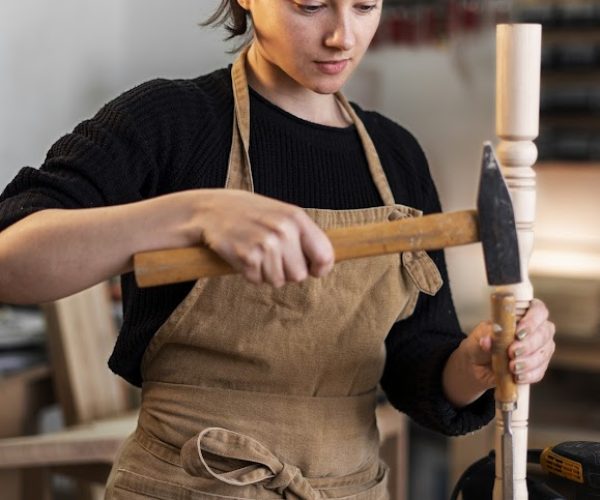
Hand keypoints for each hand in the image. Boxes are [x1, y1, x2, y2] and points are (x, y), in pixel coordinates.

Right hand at [193, 189, 333, 286]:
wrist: (211, 209)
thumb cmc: (250, 214)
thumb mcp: (281, 215)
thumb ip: (303, 236)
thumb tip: (324, 264)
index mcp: (296, 218)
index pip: (325, 256)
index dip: (320, 269)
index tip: (312, 270)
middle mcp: (283, 230)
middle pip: (299, 275)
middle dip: (286, 272)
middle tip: (270, 256)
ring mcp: (265, 243)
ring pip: (277, 281)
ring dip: (265, 273)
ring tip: (255, 253)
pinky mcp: (246, 256)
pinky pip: (257, 281)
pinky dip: (249, 274)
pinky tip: (242, 256)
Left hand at [464, 298, 555, 387]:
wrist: (476, 365)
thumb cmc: (481, 343)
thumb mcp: (478, 337)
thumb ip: (484, 336)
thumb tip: (487, 341)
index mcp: (522, 314)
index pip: (538, 310)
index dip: (532, 320)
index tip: (519, 332)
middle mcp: (536, 329)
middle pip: (544, 332)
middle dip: (529, 344)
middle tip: (512, 352)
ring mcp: (540, 348)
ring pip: (544, 352)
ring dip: (529, 361)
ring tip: (512, 367)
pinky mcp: (539, 366)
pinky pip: (540, 370)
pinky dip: (529, 374)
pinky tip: (518, 377)